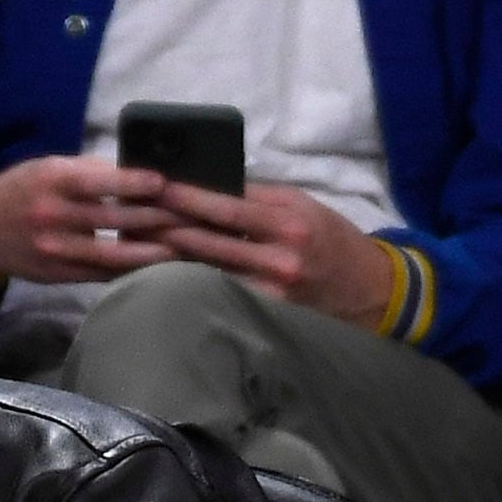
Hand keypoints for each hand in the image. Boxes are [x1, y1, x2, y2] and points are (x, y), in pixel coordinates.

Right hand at [0, 155, 173, 285]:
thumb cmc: (23, 189)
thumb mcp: (50, 168)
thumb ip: (90, 173)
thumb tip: (140, 177)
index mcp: (53, 181)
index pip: (101, 182)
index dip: (135, 183)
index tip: (165, 183)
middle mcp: (54, 216)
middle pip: (115, 218)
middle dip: (157, 217)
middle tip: (194, 215)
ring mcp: (56, 249)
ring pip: (113, 252)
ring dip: (153, 251)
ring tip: (185, 248)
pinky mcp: (59, 274)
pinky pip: (102, 273)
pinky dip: (131, 269)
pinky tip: (157, 266)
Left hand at [157, 179, 399, 326]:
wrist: (371, 290)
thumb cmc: (331, 240)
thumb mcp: (303, 207)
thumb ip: (259, 198)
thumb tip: (210, 185)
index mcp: (288, 222)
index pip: (228, 207)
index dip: (188, 197)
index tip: (156, 187)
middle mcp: (279, 258)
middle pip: (211, 241)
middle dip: (167, 226)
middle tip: (130, 215)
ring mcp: (271, 292)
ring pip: (209, 271)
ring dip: (169, 258)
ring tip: (135, 243)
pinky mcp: (266, 316)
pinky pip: (220, 295)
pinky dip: (190, 283)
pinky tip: (161, 276)